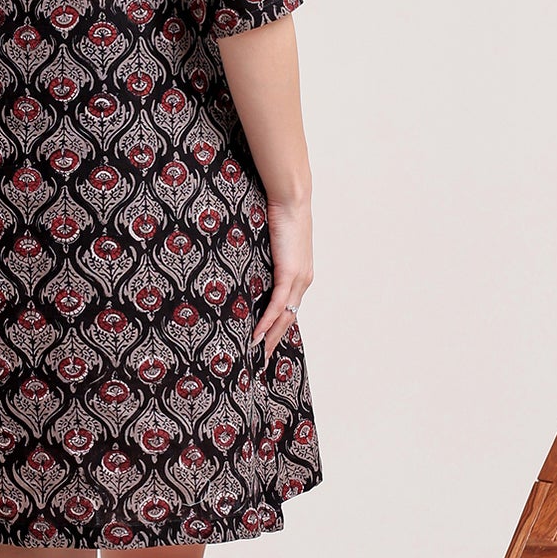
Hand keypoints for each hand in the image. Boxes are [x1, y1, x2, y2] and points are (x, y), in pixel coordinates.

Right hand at [250, 195, 312, 363]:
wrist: (291, 199)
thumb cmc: (281, 214)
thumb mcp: (274, 242)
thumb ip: (268, 257)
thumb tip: (252, 264)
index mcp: (301, 274)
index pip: (290, 307)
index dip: (280, 327)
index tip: (268, 341)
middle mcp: (303, 280)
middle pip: (289, 318)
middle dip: (275, 339)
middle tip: (262, 358)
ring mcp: (298, 278)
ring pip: (284, 316)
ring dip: (270, 337)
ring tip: (257, 353)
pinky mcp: (288, 273)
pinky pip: (277, 305)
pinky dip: (266, 322)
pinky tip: (256, 335)